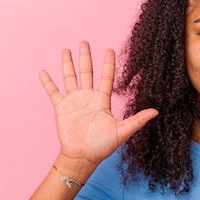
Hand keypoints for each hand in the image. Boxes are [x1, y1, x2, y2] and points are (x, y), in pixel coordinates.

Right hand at [39, 41, 157, 167]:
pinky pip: (53, 92)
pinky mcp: (61, 108)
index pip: (106, 77)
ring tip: (66, 50)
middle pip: (86, 72)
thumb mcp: (123, 131)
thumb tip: (156, 112)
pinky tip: (43, 71)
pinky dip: (48, 82)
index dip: (108, 63)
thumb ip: (138, 120)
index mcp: (102, 100)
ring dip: (67, 64)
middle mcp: (88, 97)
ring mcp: (74, 101)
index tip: (110, 49)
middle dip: (86, 57)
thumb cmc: (103, 146)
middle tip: (84, 41)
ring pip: (70, 78)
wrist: (83, 157)